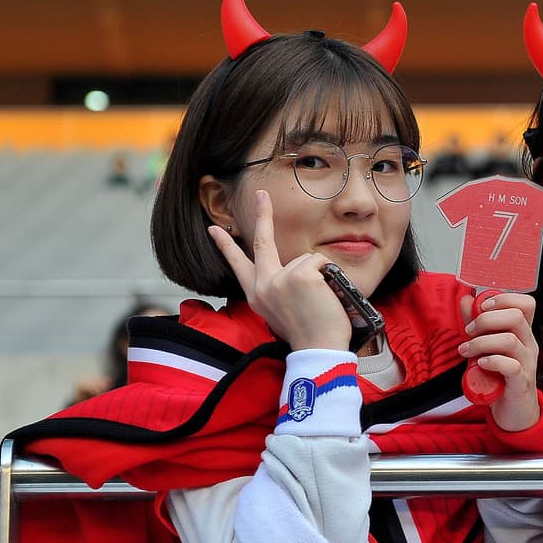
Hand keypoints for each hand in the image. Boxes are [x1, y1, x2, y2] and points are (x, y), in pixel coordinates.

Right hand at [208, 190, 351, 351]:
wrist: (319, 349)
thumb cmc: (308, 334)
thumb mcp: (283, 311)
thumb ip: (280, 288)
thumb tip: (294, 268)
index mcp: (257, 296)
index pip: (238, 265)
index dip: (226, 246)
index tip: (213, 229)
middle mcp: (263, 285)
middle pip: (262, 242)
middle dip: (262, 214)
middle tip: (261, 193)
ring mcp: (279, 278)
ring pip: (306, 259)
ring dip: (318, 276)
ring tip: (319, 301)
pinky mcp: (300, 275)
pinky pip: (320, 262)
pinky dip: (329, 276)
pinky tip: (325, 296)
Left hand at [458, 292, 539, 431]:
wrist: (513, 413)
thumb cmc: (500, 378)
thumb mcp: (487, 347)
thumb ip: (477, 324)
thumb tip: (466, 299)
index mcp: (523, 333)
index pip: (526, 304)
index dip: (504, 298)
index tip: (482, 307)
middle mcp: (528, 345)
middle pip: (516, 317)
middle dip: (486, 319)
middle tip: (469, 331)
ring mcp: (527, 364)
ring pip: (510, 341)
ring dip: (482, 342)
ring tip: (466, 350)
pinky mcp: (520, 383)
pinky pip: (511, 366)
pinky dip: (492, 361)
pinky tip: (480, 364)